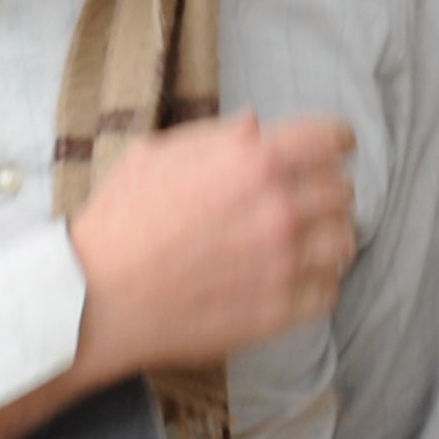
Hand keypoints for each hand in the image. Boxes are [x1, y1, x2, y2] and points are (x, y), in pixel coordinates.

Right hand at [67, 112, 357, 386]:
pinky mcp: (277, 311)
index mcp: (253, 161)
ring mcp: (282, 264)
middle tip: (311, 199)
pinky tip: (297, 278)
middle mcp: (278, 209)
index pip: (329, 139)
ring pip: (343, 242)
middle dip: (327, 190)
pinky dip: (318, 283)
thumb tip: (254, 127)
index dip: (336, 140)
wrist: (95, 298)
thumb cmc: (118, 222)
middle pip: (342, 192)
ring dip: (329, 237)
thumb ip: (213, 138)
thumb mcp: (155, 155)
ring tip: (310, 242)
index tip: (336, 147)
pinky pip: (327, 292)